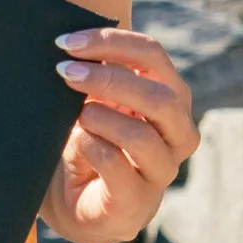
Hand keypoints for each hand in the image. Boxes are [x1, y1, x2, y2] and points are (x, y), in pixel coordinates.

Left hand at [48, 28, 197, 242]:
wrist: (77, 201)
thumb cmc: (91, 140)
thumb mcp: (96, 101)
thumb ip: (97, 75)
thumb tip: (73, 45)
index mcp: (171, 97)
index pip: (153, 56)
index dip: (111, 42)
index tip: (67, 43)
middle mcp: (177, 133)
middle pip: (159, 96)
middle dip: (107, 79)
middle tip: (65, 73)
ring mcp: (162, 169)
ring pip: (140, 135)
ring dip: (98, 117)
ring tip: (74, 116)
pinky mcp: (138, 200)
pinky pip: (115, 164)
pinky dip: (89, 146)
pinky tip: (75, 141)